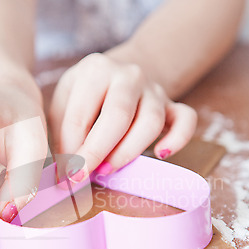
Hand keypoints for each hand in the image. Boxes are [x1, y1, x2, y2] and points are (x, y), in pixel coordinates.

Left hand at [49, 53, 196, 180]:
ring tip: (107, 170)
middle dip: (97, 152)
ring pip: (150, 122)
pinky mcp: (173, 105)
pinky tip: (161, 154)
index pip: (80, 115)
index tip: (64, 176)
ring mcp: (154, 89)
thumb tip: (65, 170)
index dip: (70, 150)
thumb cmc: (86, 96)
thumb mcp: (64, 102)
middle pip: (117, 116)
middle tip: (82, 177)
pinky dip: (177, 139)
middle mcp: (128, 76)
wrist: (120, 74)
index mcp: (95, 70)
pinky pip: (186, 120)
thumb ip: (62, 131)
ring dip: (128, 152)